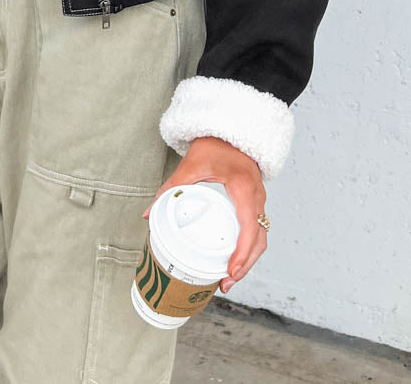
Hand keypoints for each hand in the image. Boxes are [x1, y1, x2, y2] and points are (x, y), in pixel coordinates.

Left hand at [142, 136, 267, 293]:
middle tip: (226, 281)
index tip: (230, 270)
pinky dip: (250, 246)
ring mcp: (259, 199)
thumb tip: (148, 213)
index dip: (242, 252)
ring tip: (229, 277)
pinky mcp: (255, 201)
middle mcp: (256, 196)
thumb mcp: (191, 165)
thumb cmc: (214, 144)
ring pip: (262, 236)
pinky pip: (258, 228)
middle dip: (245, 264)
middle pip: (259, 238)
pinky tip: (235, 258)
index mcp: (243, 187)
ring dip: (249, 259)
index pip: (249, 226)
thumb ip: (171, 188)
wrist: (231, 128)